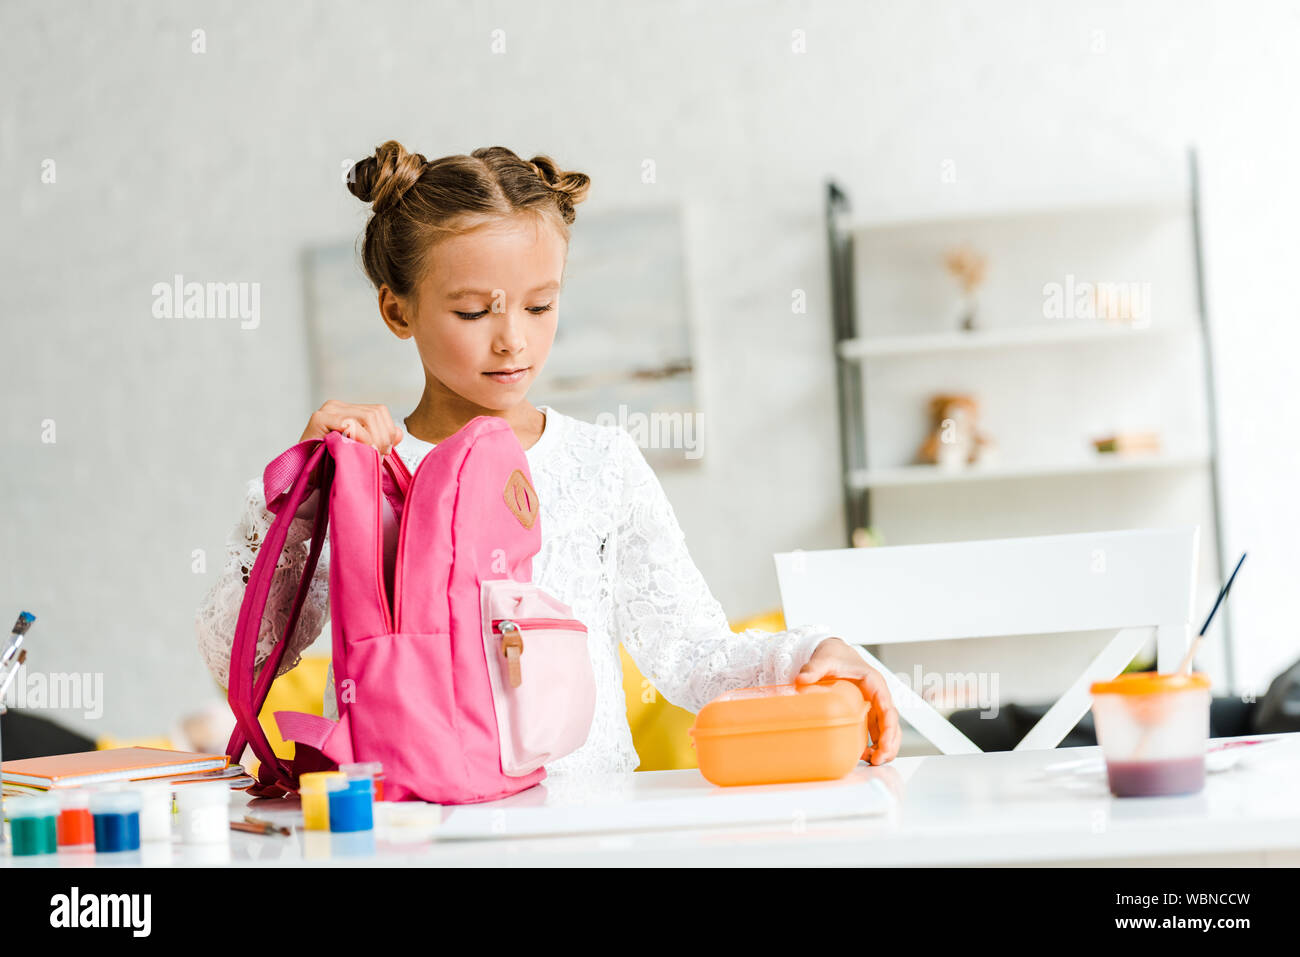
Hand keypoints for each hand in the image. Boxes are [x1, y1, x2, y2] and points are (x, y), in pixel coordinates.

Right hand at [291, 401, 404, 519]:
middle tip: (378, 458)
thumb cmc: (331, 466)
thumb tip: (399, 434)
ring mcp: (327, 411)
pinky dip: (359, 439)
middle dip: (383, 438)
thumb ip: (380, 440)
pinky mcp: (319, 419)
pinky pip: (350, 424)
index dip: (388, 432)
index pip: (379, 412)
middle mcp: (337, 407)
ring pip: (367, 417)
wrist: (305, 480)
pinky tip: (357, 453)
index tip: (385, 452)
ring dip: (373, 440)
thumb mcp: (360, 452)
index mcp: (347, 411)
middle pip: (376, 413)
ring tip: (367, 457)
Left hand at [795, 637, 900, 765]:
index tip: (884, 742)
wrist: (834, 654)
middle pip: (892, 722)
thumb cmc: (834, 656)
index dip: (889, 726)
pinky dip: (875, 745)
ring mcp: (874, 706)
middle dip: (889, 742)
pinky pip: (877, 731)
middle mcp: (878, 696)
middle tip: (878, 759)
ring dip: (885, 747)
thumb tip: (801, 680)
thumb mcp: (824, 660)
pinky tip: (865, 756)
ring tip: (873, 762)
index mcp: (873, 683)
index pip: (887, 706)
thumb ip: (814, 668)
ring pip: (888, 730)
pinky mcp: (867, 713)